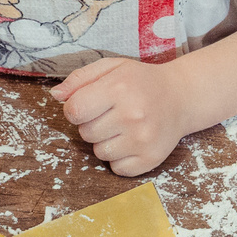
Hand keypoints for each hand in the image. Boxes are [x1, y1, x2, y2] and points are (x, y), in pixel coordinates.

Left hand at [54, 57, 193, 176]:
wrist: (181, 96)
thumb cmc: (141, 81)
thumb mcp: (111, 67)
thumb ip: (80, 79)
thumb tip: (55, 95)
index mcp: (119, 88)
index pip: (74, 111)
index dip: (75, 109)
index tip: (87, 105)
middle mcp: (132, 115)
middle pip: (85, 133)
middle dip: (92, 124)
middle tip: (111, 114)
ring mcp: (143, 139)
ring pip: (99, 152)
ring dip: (105, 142)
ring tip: (123, 126)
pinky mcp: (151, 159)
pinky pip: (116, 168)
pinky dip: (119, 157)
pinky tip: (131, 141)